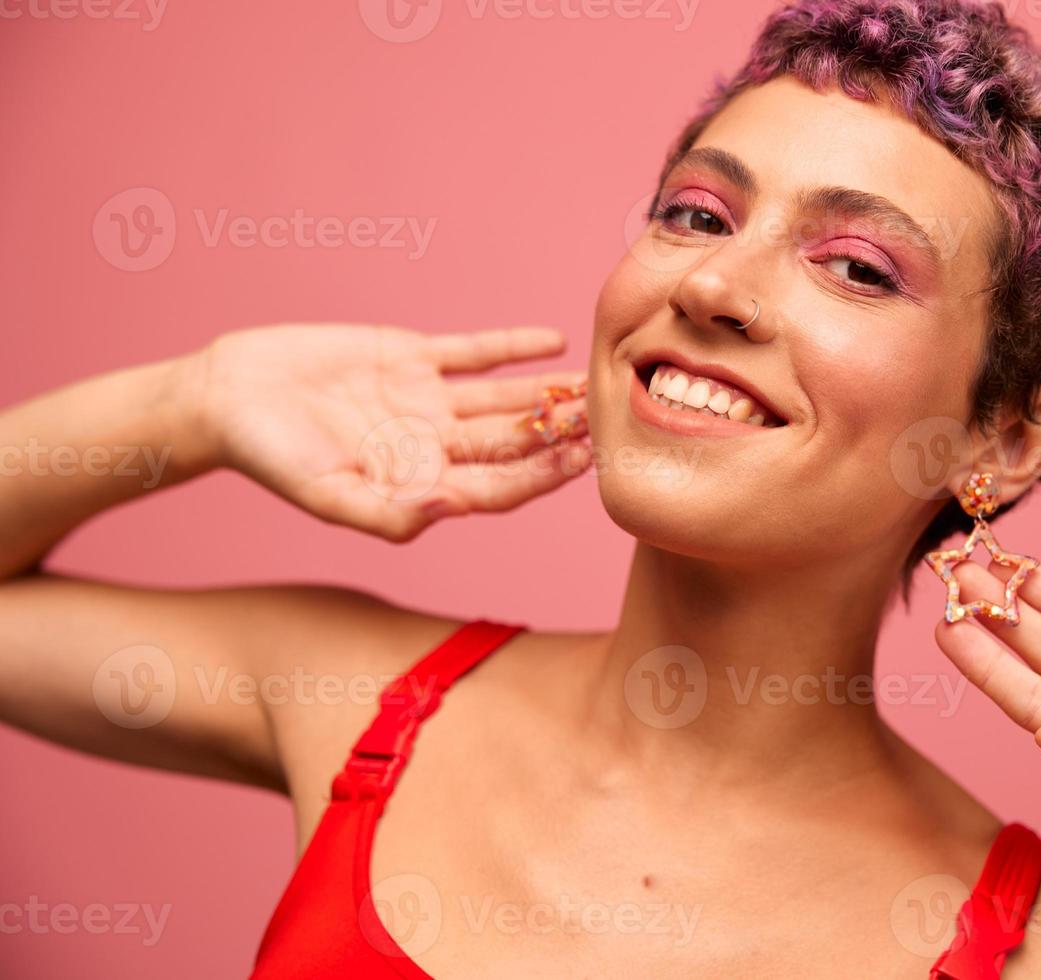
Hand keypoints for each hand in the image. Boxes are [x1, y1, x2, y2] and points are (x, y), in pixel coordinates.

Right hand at [187, 322, 590, 541]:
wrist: (227, 396)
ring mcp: (428, 400)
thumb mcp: (325, 494)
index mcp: (423, 484)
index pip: (501, 485)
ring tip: (594, 384)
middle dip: (560, 434)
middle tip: (612, 419)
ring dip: (548, 391)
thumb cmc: (270, 458)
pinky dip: (511, 346)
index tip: (585, 460)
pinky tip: (552, 342)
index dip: (543, 474)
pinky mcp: (411, 358)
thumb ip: (389, 512)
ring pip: (503, 397)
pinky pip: (472, 352)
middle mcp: (436, 444)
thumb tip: (454, 511)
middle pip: (514, 441)